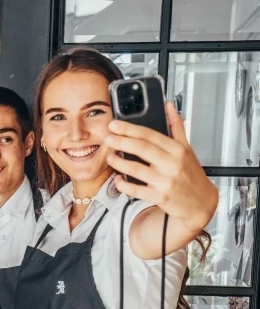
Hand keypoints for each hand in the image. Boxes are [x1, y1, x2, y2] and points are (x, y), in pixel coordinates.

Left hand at [105, 103, 217, 230]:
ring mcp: (166, 182)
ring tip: (110, 157)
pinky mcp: (160, 197)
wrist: (201, 202)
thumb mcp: (187, 148)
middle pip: (142, 148)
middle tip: (108, 137)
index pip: (150, 135)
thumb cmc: (192, 175)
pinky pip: (137, 191)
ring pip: (137, 169)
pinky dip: (124, 185)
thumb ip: (176, 127)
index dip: (130, 128)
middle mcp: (172, 164)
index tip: (115, 125)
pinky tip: (118, 180)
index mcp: (178, 150)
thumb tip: (168, 106)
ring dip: (120, 163)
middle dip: (122, 141)